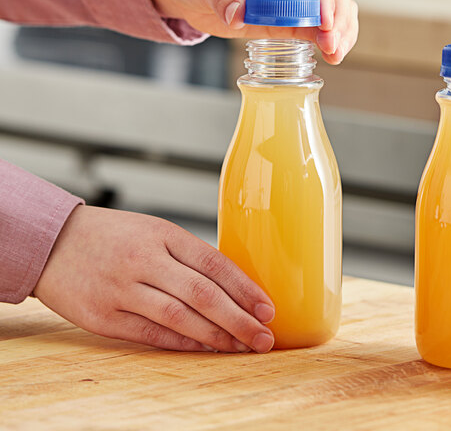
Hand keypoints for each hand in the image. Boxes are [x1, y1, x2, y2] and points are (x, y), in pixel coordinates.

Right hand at [34, 205, 275, 352]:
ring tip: (241, 347)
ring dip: (216, 336)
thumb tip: (231, 286)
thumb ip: (188, 255)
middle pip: (203, 294)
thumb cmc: (112, 235)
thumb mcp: (153, 231)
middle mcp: (145, 260)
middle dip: (240, 319)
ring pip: (180, 317)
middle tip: (264, 337)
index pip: (214, 263)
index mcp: (162, 234)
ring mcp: (122, 289)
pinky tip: (205, 349)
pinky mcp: (104, 316)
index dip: (245, 288)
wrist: (53, 242)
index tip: (267, 308)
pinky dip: (182, 343)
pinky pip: (151, 334)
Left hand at [144, 0, 358, 64]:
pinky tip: (330, 54)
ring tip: (335, 55)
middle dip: (337, 19)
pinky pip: (317, 24)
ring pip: (334, 7)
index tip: (326, 26)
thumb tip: (240, 16)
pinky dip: (326, 38)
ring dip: (339, 31)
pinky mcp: (290, 11)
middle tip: (333, 47)